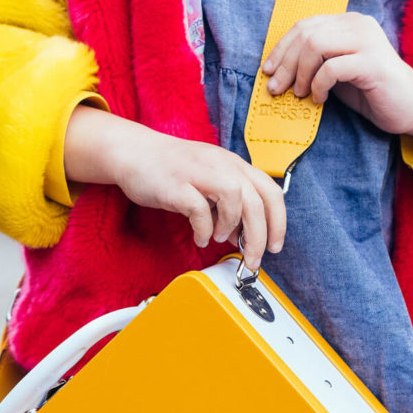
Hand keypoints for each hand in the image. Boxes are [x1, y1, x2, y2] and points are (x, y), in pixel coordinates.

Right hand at [64, 107, 285, 269]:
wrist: (134, 153)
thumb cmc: (173, 171)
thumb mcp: (210, 181)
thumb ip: (229, 206)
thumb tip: (242, 236)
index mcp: (234, 164)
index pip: (270, 191)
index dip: (278, 222)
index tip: (275, 247)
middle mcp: (221, 164)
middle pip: (256, 200)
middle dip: (259, 237)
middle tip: (253, 259)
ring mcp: (198, 172)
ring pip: (234, 198)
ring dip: (230, 225)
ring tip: (218, 237)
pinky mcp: (176, 185)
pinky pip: (199, 209)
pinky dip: (203, 229)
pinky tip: (199, 236)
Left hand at [262, 13, 412, 150]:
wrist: (410, 107)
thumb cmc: (372, 92)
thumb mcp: (338, 72)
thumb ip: (317, 63)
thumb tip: (281, 70)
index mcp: (348, 23)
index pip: (305, 26)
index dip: (281, 48)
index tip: (268, 71)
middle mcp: (357, 25)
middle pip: (306, 34)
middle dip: (284, 64)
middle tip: (276, 89)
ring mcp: (366, 41)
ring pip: (316, 46)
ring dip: (300, 74)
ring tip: (300, 94)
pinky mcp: (371, 63)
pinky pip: (332, 69)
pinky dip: (319, 86)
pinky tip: (320, 100)